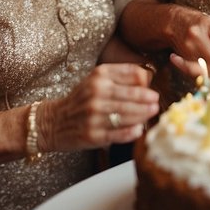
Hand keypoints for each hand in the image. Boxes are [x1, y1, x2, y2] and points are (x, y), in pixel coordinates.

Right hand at [38, 64, 159, 151]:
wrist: (53, 122)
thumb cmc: (81, 100)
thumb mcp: (96, 79)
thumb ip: (120, 76)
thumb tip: (148, 78)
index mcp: (100, 75)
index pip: (131, 74)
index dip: (145, 82)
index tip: (151, 88)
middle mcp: (96, 93)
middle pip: (132, 95)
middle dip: (148, 99)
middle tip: (157, 102)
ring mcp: (94, 115)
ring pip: (127, 114)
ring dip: (144, 114)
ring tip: (152, 113)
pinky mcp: (93, 134)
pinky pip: (117, 133)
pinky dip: (131, 132)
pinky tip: (139, 130)